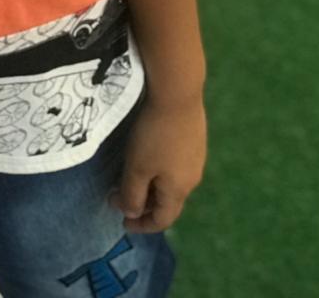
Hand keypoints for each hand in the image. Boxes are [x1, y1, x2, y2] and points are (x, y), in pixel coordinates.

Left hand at [109, 96, 206, 233]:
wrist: (178, 94)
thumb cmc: (154, 134)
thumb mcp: (137, 167)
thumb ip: (133, 194)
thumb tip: (133, 213)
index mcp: (179, 190)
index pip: (163, 219)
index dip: (142, 225)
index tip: (123, 222)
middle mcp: (192, 178)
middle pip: (168, 202)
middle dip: (145, 205)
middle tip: (122, 198)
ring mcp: (196, 158)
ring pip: (173, 183)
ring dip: (152, 187)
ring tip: (132, 179)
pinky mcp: (195, 140)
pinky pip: (177, 166)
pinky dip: (160, 171)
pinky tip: (149, 158)